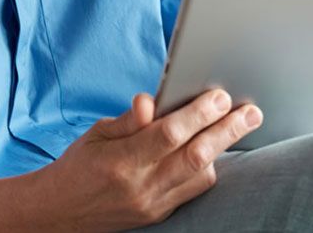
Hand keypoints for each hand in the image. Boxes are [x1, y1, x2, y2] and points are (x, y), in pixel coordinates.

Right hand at [37, 91, 262, 230]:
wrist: (61, 212)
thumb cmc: (79, 164)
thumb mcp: (97, 133)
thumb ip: (129, 119)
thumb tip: (150, 101)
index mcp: (122, 161)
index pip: (168, 134)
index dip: (198, 114)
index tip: (220, 96)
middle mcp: (141, 186)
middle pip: (195, 157)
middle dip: (227, 131)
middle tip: (251, 112)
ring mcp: (153, 205)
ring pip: (201, 177)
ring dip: (222, 150)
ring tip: (237, 124)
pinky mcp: (159, 216)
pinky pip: (193, 191)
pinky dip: (207, 168)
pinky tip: (214, 150)